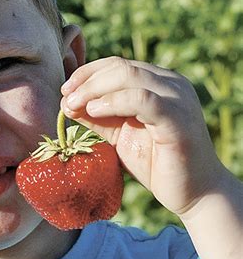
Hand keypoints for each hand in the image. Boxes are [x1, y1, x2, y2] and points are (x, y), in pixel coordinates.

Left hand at [60, 56, 222, 214]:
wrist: (192, 193)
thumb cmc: (154, 162)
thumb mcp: (117, 132)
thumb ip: (96, 115)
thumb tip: (66, 101)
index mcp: (158, 82)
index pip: (117, 64)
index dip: (87, 73)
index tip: (65, 89)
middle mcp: (170, 83)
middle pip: (120, 67)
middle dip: (86, 81)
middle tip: (65, 98)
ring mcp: (177, 98)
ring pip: (129, 76)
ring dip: (94, 89)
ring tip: (74, 105)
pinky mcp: (178, 118)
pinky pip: (142, 99)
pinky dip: (113, 101)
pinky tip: (95, 111)